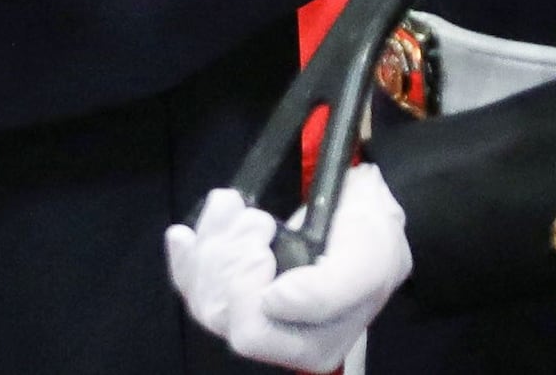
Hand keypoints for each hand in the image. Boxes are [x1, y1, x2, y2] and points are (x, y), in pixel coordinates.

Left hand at [172, 175, 409, 369]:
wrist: (365, 212)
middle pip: (219, 313)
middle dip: (226, 256)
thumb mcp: (368, 261)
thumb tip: (274, 301)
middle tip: (257, 219)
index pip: (250, 331)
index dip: (245, 282)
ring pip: (203, 296)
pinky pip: (193, 285)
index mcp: (313, 348)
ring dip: (212, 244)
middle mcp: (277, 341)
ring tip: (235, 207)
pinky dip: (186, 255)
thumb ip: (326, 291)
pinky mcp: (233, 292)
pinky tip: (182, 236)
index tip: (267, 234)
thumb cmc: (372, 240)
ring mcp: (251, 316)